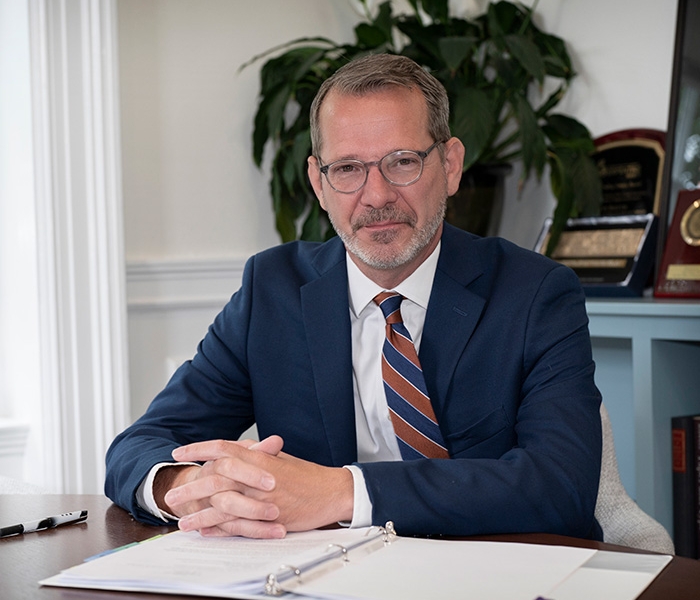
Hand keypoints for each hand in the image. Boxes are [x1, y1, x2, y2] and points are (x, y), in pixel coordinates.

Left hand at [159, 437, 353, 537]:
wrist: (332, 491)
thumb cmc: (307, 475)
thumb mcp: (281, 458)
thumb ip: (258, 454)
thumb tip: (239, 448)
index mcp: (260, 457)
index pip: (222, 448)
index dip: (198, 448)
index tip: (178, 452)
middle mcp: (257, 475)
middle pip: (216, 477)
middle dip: (191, 487)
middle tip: (170, 495)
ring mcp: (261, 498)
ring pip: (222, 504)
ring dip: (199, 513)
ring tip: (181, 522)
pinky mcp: (267, 518)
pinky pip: (237, 525)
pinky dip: (218, 529)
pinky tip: (204, 531)